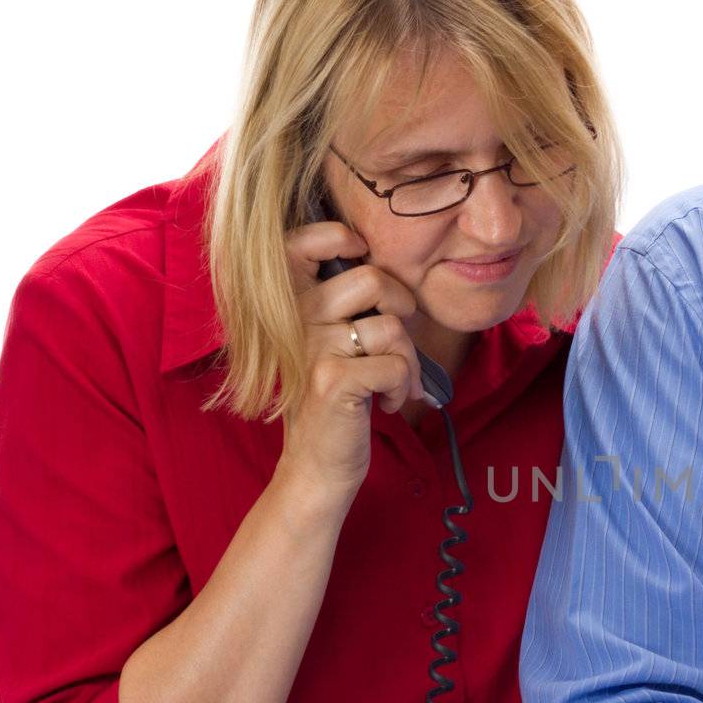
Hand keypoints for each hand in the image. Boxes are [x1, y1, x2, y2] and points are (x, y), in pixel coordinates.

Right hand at [278, 219, 427, 516]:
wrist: (319, 465)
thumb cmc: (342, 402)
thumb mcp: (342, 345)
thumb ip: (357, 307)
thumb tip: (401, 277)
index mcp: (294, 304)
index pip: (302, 241)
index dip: (339, 237)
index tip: (361, 257)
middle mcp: (297, 319)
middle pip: (371, 278)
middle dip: (402, 311)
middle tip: (396, 343)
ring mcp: (312, 348)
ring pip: (391, 327)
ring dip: (408, 361)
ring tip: (392, 384)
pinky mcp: (332, 380)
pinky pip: (395, 364)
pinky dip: (404, 387)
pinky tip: (385, 404)